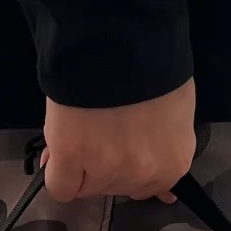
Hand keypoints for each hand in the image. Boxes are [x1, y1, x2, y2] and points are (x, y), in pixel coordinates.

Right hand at [42, 79, 196, 202]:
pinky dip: (56, 173)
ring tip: (78, 126)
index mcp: (174, 163)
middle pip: (115, 188)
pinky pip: (60, 187)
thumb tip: (158, 184)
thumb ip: (164, 146)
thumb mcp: (174, 110)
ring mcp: (108, 171)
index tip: (118, 146)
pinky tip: (58, 154)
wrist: (122, 40)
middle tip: (97, 129)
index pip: (147, 189)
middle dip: (104, 165)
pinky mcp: (72, 160)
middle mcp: (145, 175)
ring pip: (86, 187)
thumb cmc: (154, 66)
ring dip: (79, 164)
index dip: (128, 166)